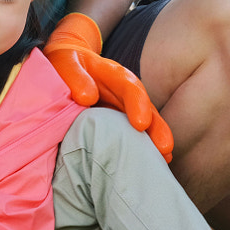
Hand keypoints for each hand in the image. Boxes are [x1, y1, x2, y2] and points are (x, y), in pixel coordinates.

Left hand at [44, 13, 173, 160]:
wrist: (65, 68)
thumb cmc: (65, 65)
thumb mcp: (65, 63)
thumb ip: (76, 77)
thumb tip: (88, 98)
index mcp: (113, 75)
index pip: (129, 87)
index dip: (137, 104)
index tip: (141, 124)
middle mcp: (125, 93)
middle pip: (146, 109)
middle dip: (156, 128)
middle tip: (164, 148)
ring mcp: (124, 109)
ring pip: (145, 125)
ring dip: (154, 143)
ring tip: (163, 161)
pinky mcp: (118, 123)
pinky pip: (132, 136)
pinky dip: (140, 149)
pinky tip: (148, 166)